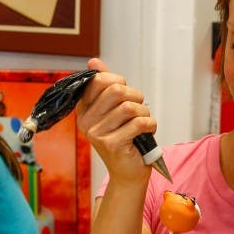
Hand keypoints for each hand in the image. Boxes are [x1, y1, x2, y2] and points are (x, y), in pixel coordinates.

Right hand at [77, 58, 156, 184]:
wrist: (127, 172)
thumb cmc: (123, 138)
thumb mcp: (112, 109)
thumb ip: (103, 85)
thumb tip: (93, 61)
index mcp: (83, 109)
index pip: (99, 80)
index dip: (119, 82)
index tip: (125, 95)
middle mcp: (85, 121)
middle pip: (116, 91)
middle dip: (136, 97)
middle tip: (139, 109)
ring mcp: (97, 134)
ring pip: (130, 107)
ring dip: (145, 113)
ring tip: (143, 123)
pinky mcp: (112, 144)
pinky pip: (139, 123)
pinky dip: (150, 125)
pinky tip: (147, 132)